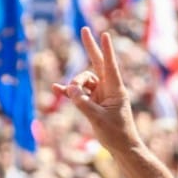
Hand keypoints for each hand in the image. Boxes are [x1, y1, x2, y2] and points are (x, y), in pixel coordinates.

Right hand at [53, 29, 142, 156]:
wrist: (121, 148)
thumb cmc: (116, 134)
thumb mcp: (97, 119)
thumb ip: (82, 103)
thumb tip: (69, 89)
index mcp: (115, 89)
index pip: (110, 66)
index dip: (106, 50)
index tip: (104, 34)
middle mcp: (108, 88)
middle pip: (97, 63)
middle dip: (90, 47)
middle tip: (84, 29)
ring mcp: (100, 94)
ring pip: (83, 81)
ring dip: (74, 85)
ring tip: (70, 95)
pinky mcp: (93, 102)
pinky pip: (78, 93)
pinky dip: (68, 92)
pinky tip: (56, 89)